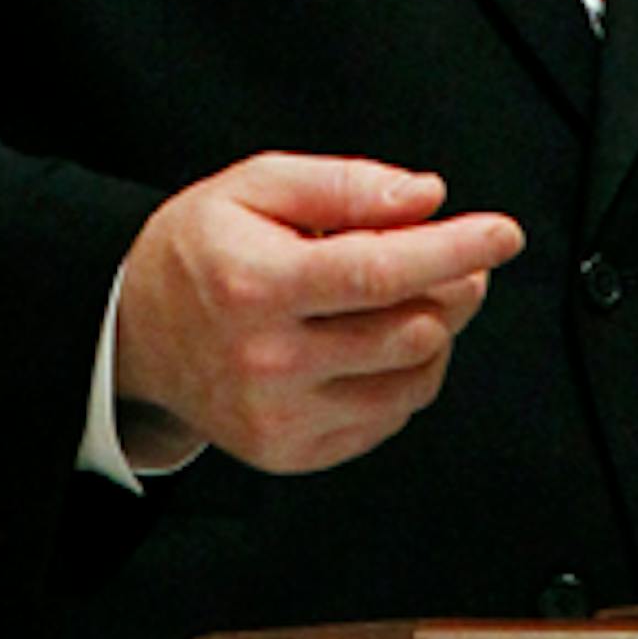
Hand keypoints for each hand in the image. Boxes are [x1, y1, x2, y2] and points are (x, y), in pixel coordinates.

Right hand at [114, 151, 523, 474]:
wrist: (133, 331)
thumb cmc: (200, 248)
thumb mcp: (255, 185)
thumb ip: (343, 186)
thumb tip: (425, 199)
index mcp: (256, 286)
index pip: (378, 272)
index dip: (452, 250)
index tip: (504, 233)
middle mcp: (267, 362)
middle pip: (408, 330)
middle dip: (454, 285)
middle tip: (455, 256)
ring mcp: (279, 418)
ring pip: (412, 379)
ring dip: (435, 331)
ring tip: (410, 295)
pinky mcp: (291, 453)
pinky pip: (389, 417)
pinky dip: (405, 374)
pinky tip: (376, 339)